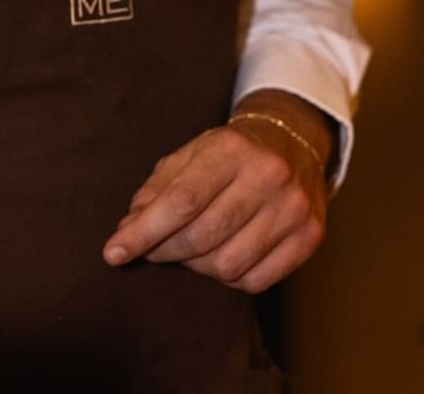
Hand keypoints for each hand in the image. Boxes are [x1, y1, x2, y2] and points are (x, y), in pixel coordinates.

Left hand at [102, 92, 330, 293]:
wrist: (292, 142)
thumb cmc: (230, 153)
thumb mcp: (189, 155)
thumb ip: (155, 191)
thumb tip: (127, 231)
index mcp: (232, 149)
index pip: (181, 201)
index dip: (143, 232)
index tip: (113, 253)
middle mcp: (268, 175)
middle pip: (202, 236)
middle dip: (165, 251)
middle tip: (152, 249)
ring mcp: (294, 207)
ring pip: (227, 264)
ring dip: (197, 266)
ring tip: (191, 249)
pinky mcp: (311, 235)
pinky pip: (255, 281)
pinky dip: (228, 278)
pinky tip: (222, 255)